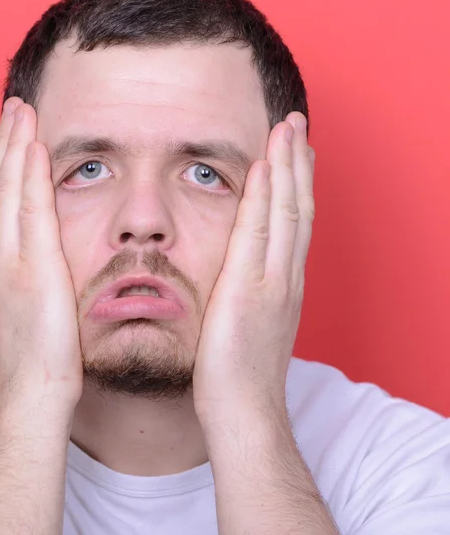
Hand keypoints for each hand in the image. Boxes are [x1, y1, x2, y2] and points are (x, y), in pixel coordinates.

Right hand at [0, 98, 82, 408]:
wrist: (32, 395)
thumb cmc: (39, 360)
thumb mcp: (31, 313)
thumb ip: (33, 282)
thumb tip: (47, 267)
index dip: (4, 166)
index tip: (14, 138)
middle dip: (3, 145)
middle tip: (13, 109)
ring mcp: (8, 263)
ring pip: (6, 191)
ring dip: (13, 148)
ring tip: (21, 112)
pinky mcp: (29, 271)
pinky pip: (28, 212)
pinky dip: (29, 177)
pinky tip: (35, 147)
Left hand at [193, 112, 314, 422]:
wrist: (244, 412)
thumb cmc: (239, 374)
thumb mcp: (249, 326)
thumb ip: (249, 296)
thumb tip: (239, 280)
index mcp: (283, 283)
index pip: (293, 222)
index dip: (295, 184)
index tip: (293, 153)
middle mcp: (285, 276)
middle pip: (297, 207)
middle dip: (297, 163)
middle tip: (296, 125)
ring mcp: (272, 282)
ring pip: (285, 212)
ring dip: (285, 167)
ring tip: (286, 130)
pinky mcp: (249, 291)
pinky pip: (258, 234)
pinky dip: (263, 198)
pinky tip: (262, 167)